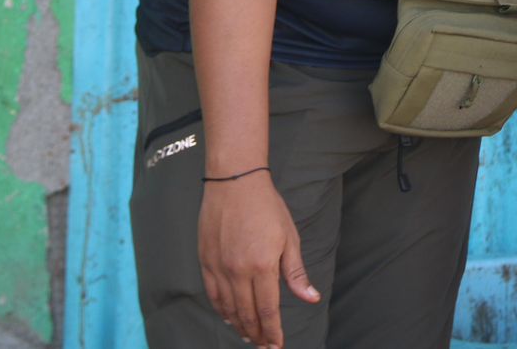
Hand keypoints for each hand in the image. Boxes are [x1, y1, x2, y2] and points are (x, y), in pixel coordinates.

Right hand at [197, 172, 319, 347]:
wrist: (235, 182)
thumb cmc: (267, 207)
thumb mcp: (289, 237)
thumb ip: (296, 272)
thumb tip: (310, 298)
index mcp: (262, 266)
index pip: (268, 310)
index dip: (273, 331)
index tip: (277, 345)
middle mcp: (238, 271)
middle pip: (247, 314)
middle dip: (258, 334)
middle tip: (265, 346)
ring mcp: (219, 267)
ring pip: (228, 308)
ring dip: (239, 325)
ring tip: (250, 336)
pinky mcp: (206, 261)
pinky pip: (213, 295)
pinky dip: (222, 310)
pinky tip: (229, 316)